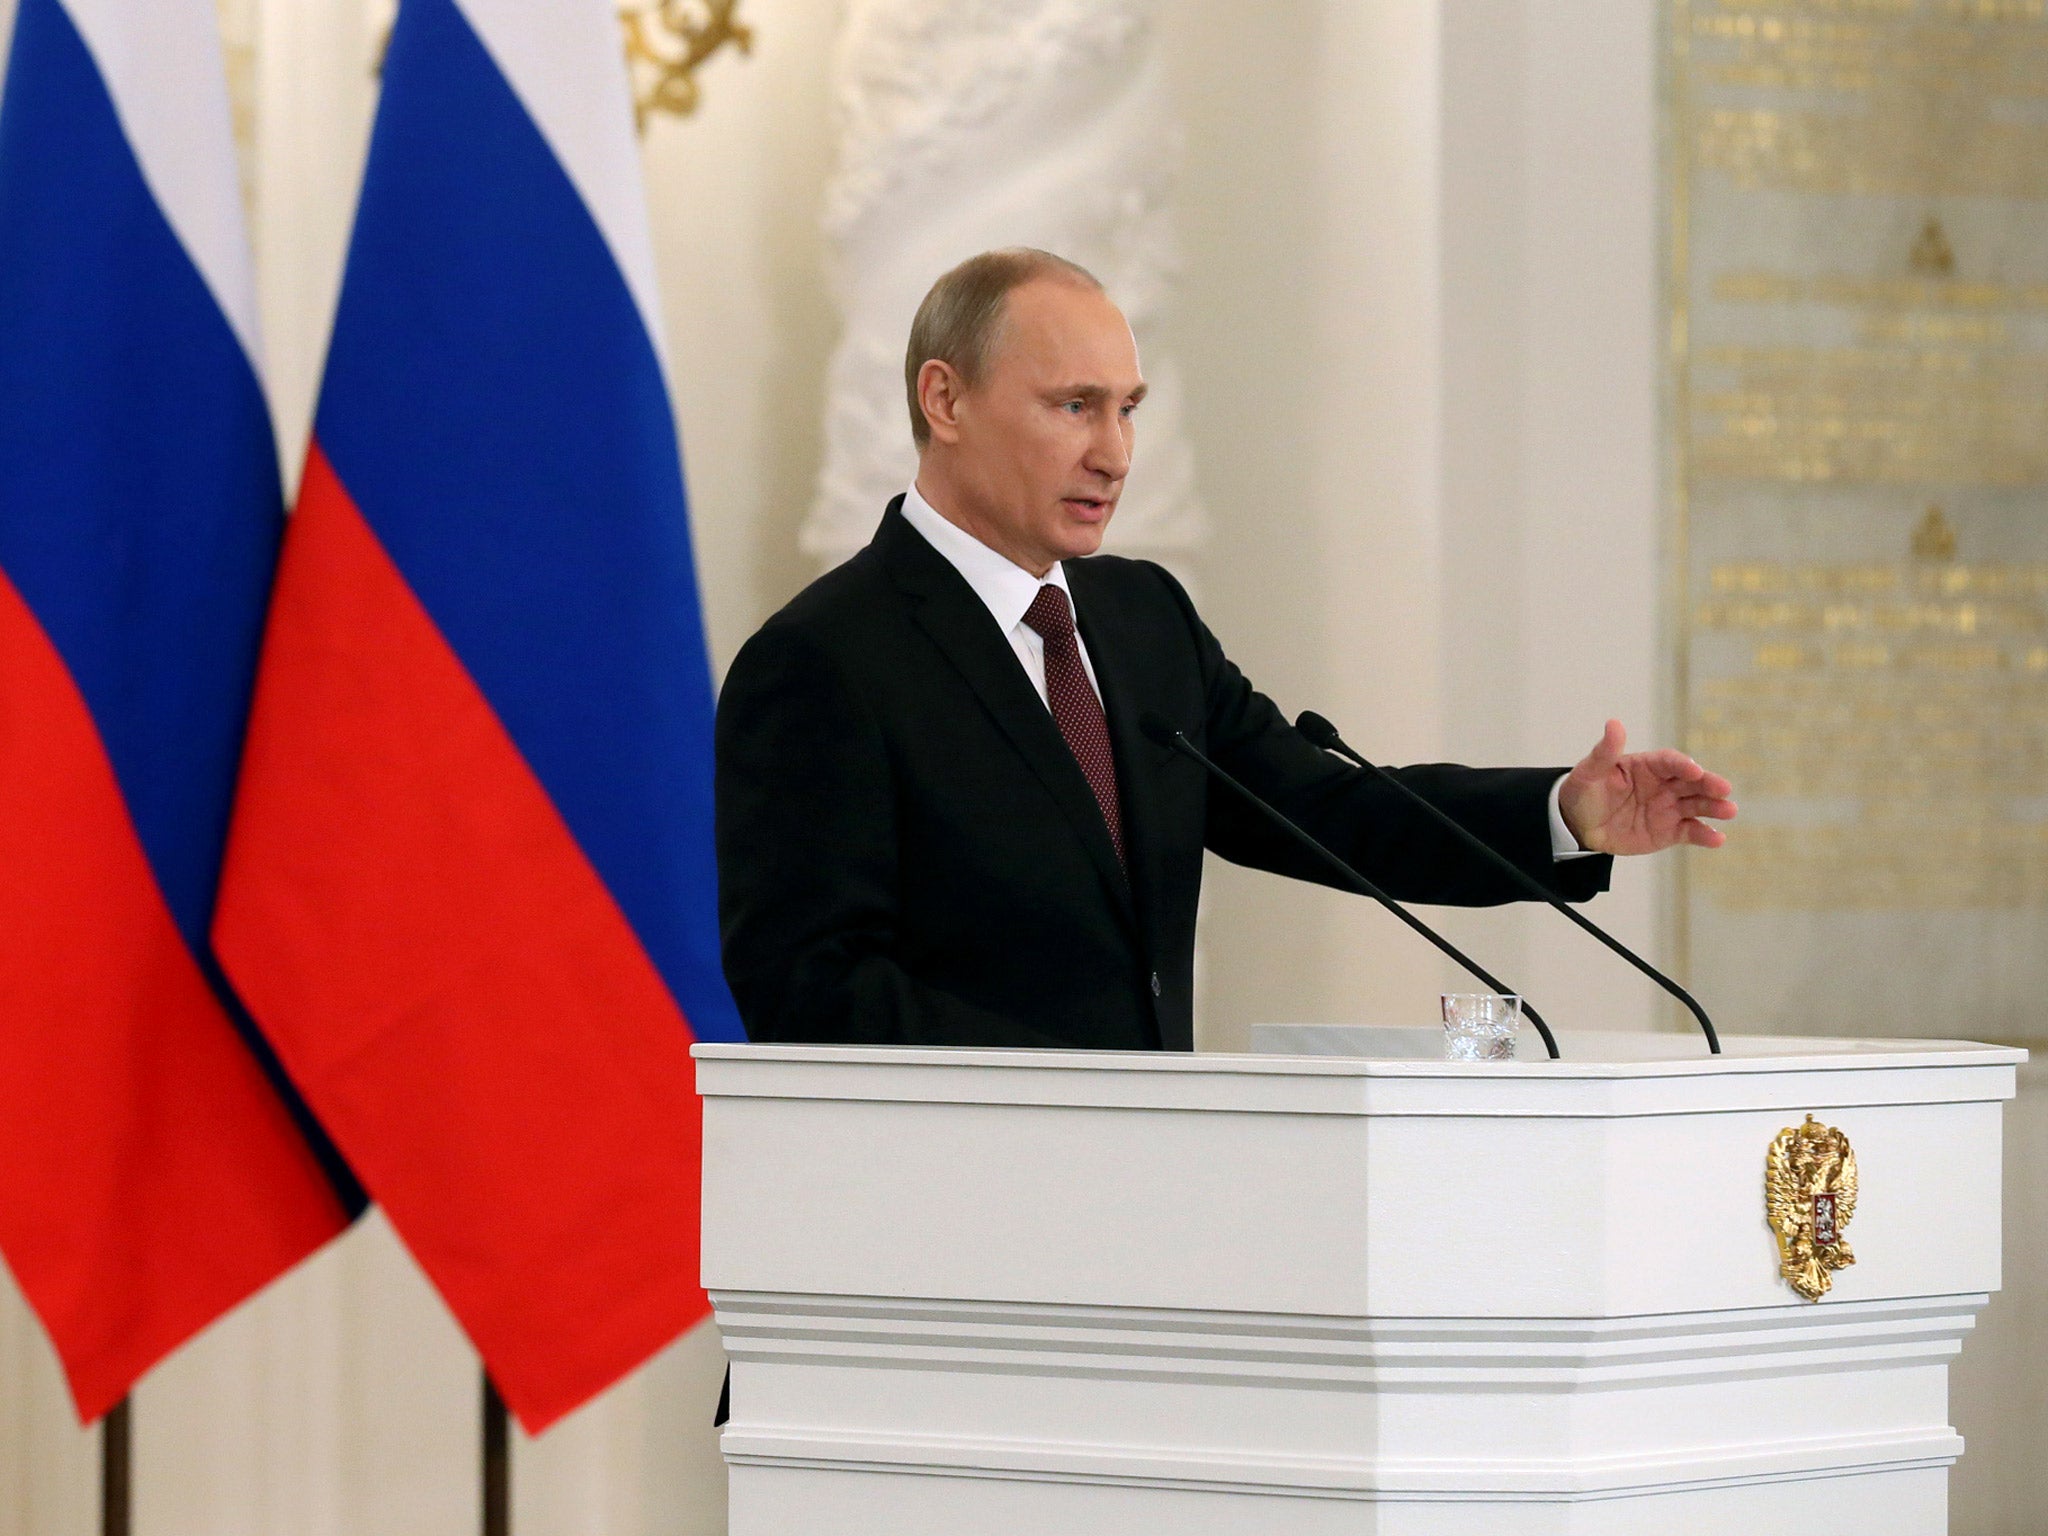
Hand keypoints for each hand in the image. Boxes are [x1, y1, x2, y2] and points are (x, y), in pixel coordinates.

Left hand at [1557, 719, 1735, 855]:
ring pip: (1696, 805)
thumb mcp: (1589, 771)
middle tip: (1724, 789)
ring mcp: (1668, 808)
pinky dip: (1705, 835)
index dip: (1682, 765)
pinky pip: (1690, 832)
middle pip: (1691, 782)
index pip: (1669, 762)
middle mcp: (1663, 785)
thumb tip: (1614, 723)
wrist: (1578, 825)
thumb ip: (1605, 751)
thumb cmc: (1584, 792)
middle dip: (1708, 784)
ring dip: (1714, 807)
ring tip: (1729, 810)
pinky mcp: (1669, 832)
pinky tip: (1717, 839)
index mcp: (1647, 766)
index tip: (1693, 770)